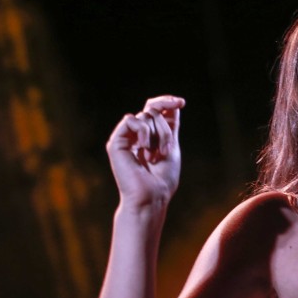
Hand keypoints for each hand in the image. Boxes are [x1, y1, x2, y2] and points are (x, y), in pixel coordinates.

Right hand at [106, 95, 184, 209]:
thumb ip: (170, 124)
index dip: (166, 101)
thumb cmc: (163, 178)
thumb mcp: (172, 145)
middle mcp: (137, 134)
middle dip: (165, 129)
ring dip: (157, 135)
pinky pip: (131, 120)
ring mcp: (126, 137)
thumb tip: (174, 103)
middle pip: (153, 111)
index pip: (155, 109)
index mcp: (150, 135)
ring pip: (145, 115)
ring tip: (155, 156)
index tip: (181, 102)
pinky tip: (144, 149)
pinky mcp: (116, 142)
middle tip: (165, 151)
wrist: (152, 196)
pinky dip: (143, 132)